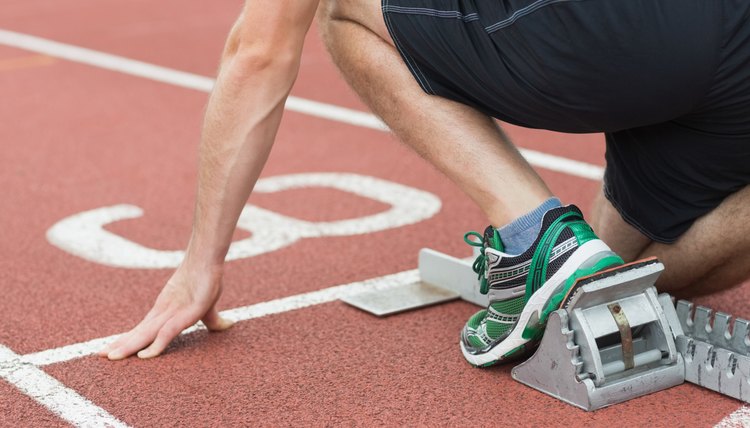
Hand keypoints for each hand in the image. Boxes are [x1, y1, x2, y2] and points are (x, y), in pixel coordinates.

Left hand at [99, 266, 233, 359]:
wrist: (207, 260)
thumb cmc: (207, 280)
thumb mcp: (208, 307)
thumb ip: (213, 320)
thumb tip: (227, 325)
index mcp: (164, 312)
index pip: (142, 330)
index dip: (127, 340)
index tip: (111, 350)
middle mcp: (163, 313)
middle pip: (137, 333)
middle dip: (119, 344)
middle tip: (100, 355)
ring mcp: (171, 314)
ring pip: (146, 334)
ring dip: (128, 346)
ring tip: (111, 357)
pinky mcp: (183, 314)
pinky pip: (167, 333)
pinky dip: (156, 345)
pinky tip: (145, 356)